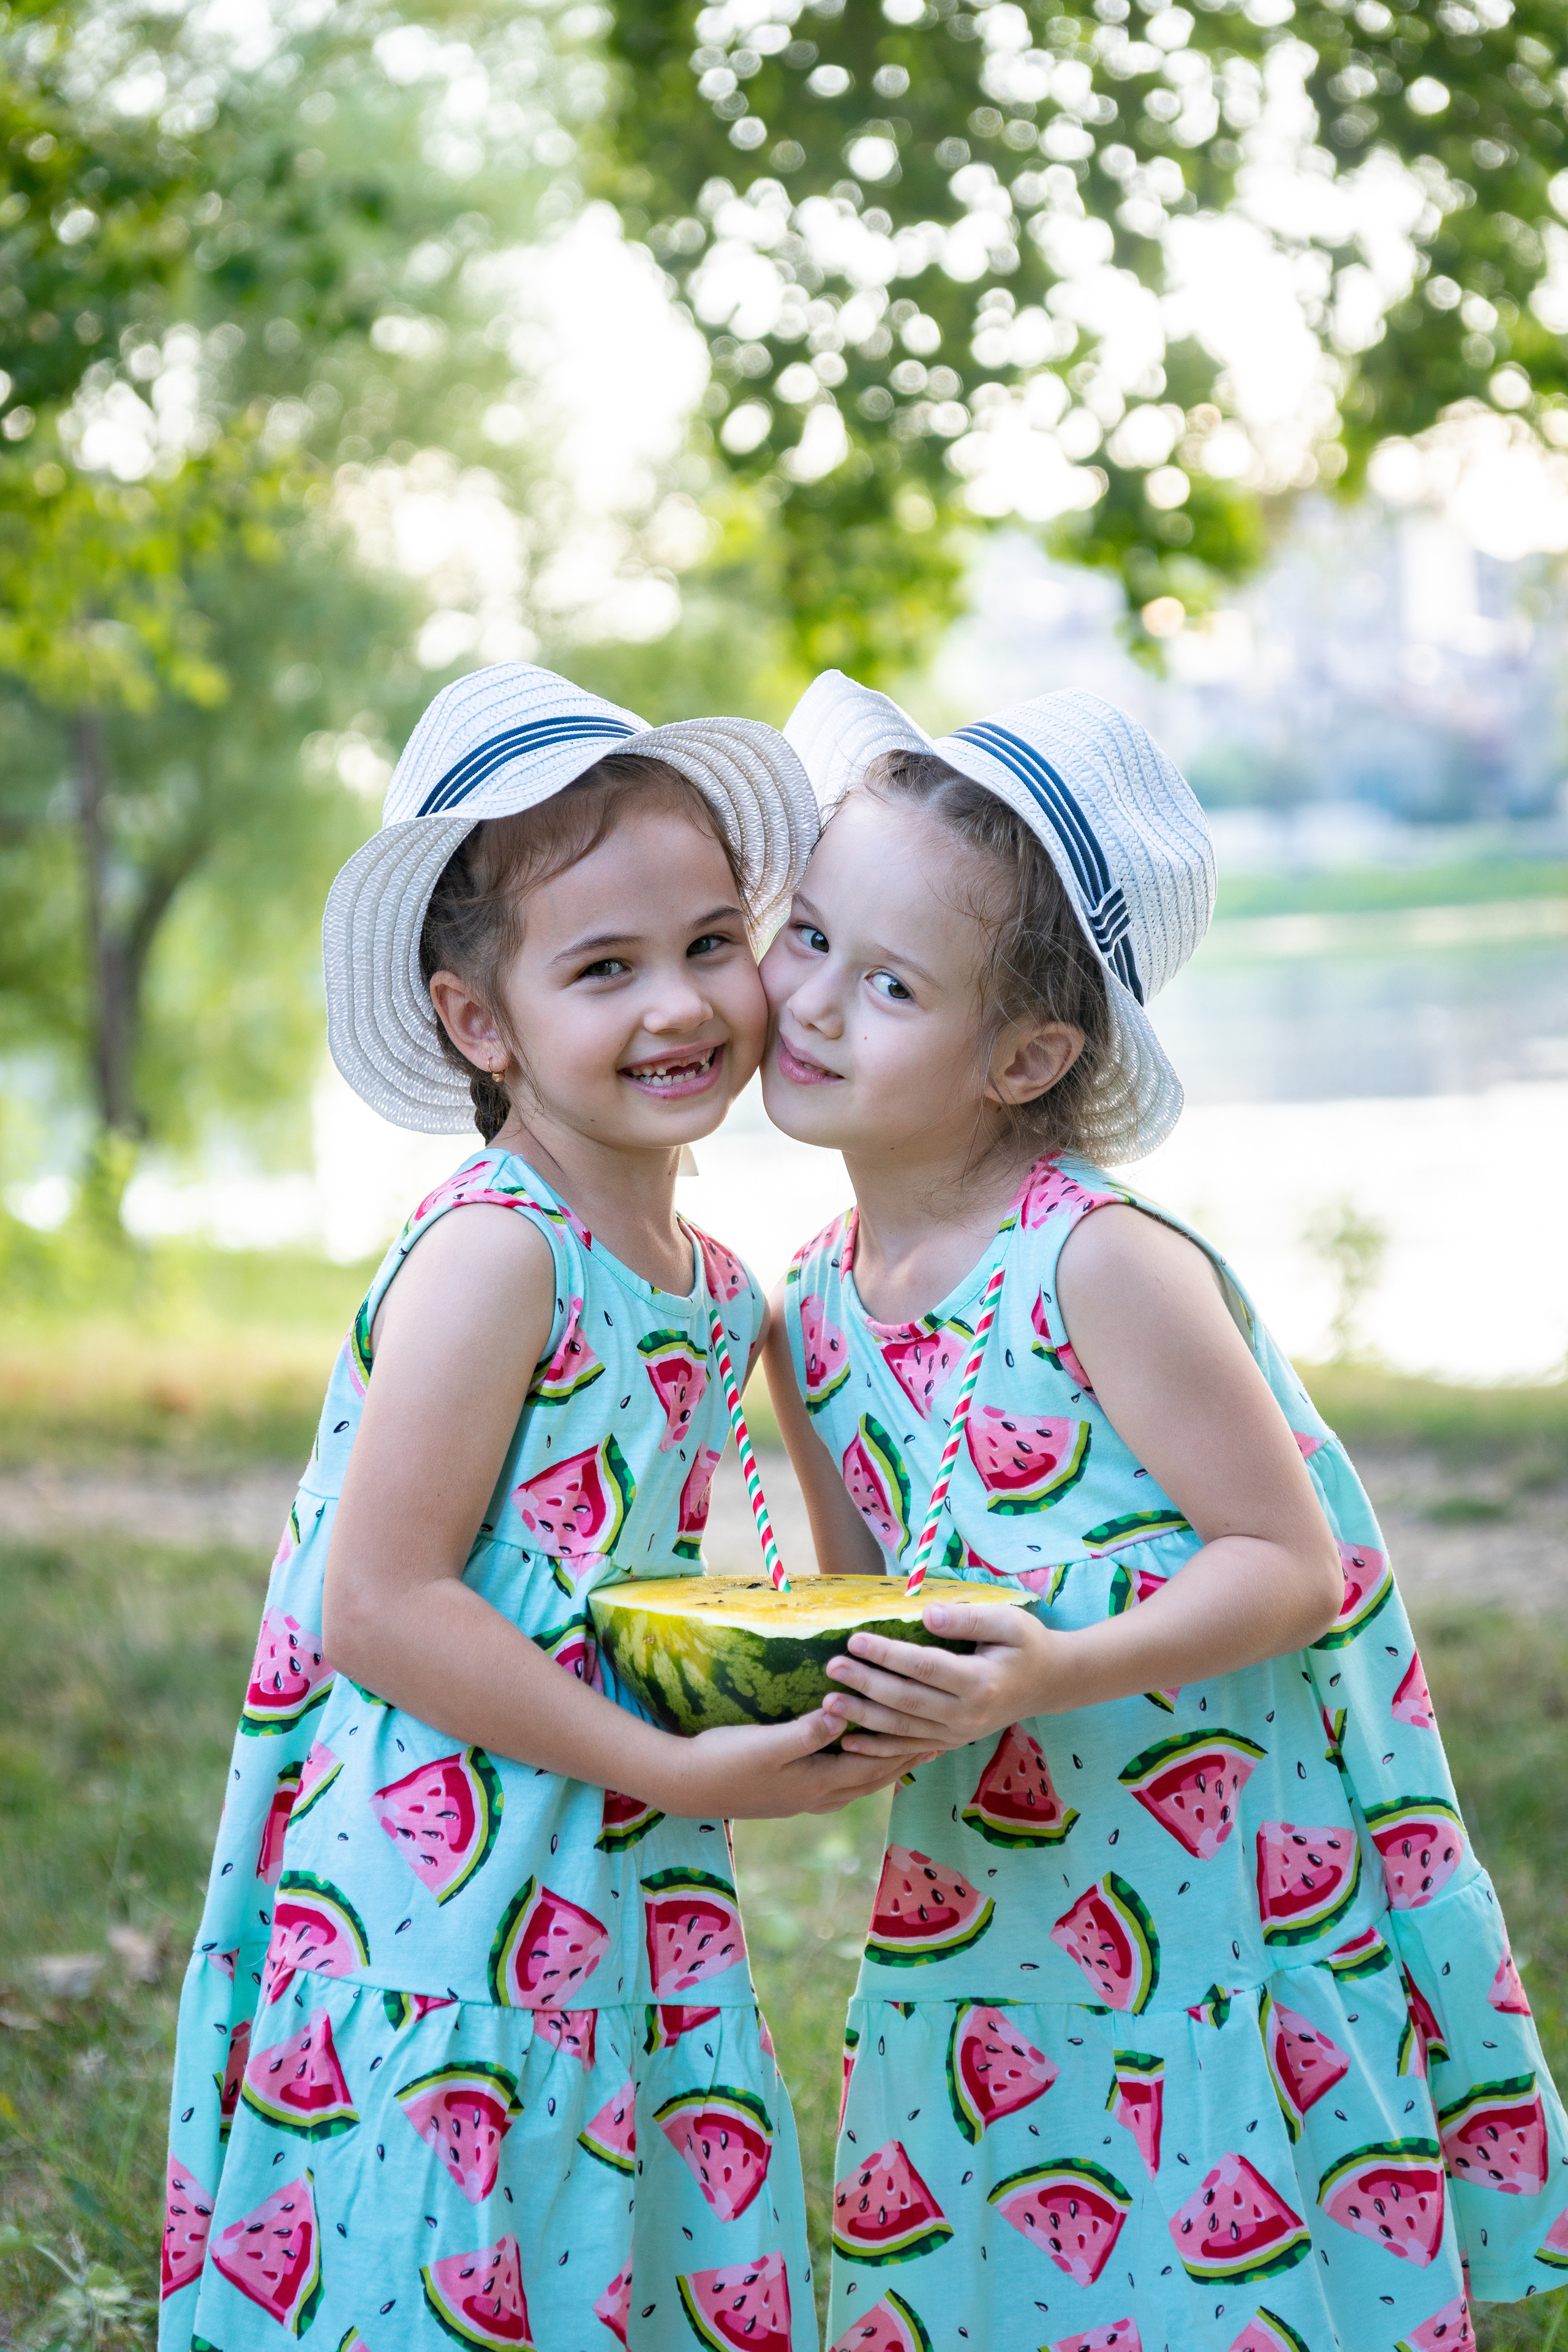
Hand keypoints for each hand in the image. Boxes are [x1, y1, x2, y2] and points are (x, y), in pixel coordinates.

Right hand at [657, 1708, 937, 1819]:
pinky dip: (857, 1773)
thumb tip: (843, 1714)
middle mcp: (816, 1797)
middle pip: (872, 1779)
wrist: (686, 1786)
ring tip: (905, 1754)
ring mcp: (801, 1800)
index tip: (935, 1734)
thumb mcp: (765, 1743)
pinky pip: (837, 1785)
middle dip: (904, 1761)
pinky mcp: (787, 1795)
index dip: (905, 1750)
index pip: (874, 1765)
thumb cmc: (724, 1759)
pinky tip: (855, 1766)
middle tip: (936, 1744)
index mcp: (817, 1783)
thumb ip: (806, 1732)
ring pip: (855, 1785)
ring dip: (883, 1768)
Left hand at [823, 1600, 1064, 1752]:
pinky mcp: (950, 1742)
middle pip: (907, 1701)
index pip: (924, 1667)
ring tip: (828, 1704)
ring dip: (863, 1718)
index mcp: (980, 1682)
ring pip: (902, 1730)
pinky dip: (877, 1750)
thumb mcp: (1007, 1622)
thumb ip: (967, 1618)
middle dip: (865, 1685)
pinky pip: (909, 1749)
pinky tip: (848, 1743)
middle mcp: (967, 1715)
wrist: (1048, 1683)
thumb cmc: (1026, 1644)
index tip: (855, 1639)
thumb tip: (926, 1614)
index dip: (887, 1655)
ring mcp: (957, 1734)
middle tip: (832, 1667)